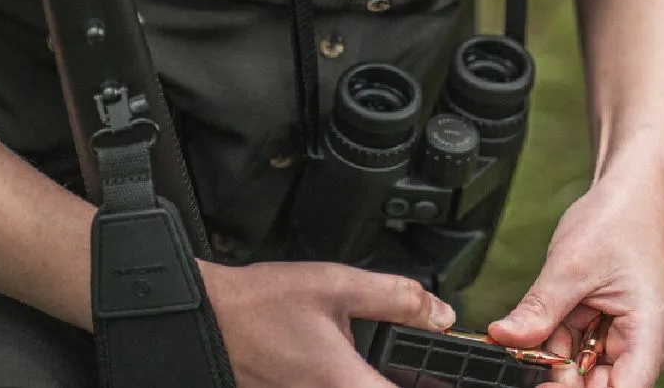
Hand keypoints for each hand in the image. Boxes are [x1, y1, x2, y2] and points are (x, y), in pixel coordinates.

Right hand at [200, 259, 455, 387]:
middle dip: (414, 380)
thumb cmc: (264, 305)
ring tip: (388, 361)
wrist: (210, 322)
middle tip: (422, 363)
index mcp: (349, 387)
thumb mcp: (337, 285)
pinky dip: (359, 380)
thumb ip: (395, 298)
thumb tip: (440, 313)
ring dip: (383, 379)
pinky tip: (356, 364)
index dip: (441, 384)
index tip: (453, 373)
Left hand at [486, 168, 663, 387]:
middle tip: (525, 350)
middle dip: (559, 373)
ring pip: (584, 370)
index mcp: (649, 335)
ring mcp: (629, 340)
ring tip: (536, 326)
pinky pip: (580, 349)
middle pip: (598, 385)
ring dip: (555, 355)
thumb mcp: (570, 265)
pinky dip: (557, 340)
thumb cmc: (614, 220)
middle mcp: (646, 346)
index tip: (540, 386)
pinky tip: (542, 322)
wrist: (628, 192)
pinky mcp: (612, 331)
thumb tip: (503, 338)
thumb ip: (539, 310)